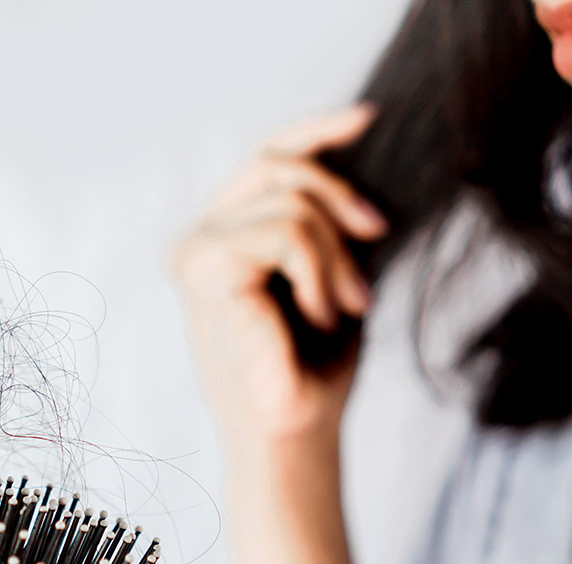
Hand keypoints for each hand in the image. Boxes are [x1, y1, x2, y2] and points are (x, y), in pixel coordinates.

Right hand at [172, 104, 387, 442]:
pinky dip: (319, 274)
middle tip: (375, 245)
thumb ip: (323, 221)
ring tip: (343, 308)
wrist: (295, 437)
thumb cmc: (312, 369)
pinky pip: (285, 236)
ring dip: (336, 258)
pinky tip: (321, 317)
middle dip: (341, 200)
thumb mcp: (329, 276)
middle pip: (279, 165)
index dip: (316, 129)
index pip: (266, 157)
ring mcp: (196, 254)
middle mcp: (200, 239)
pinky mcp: (205, 274)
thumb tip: (352, 147)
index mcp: (223, 236)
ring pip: (291, 205)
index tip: (367, 119)